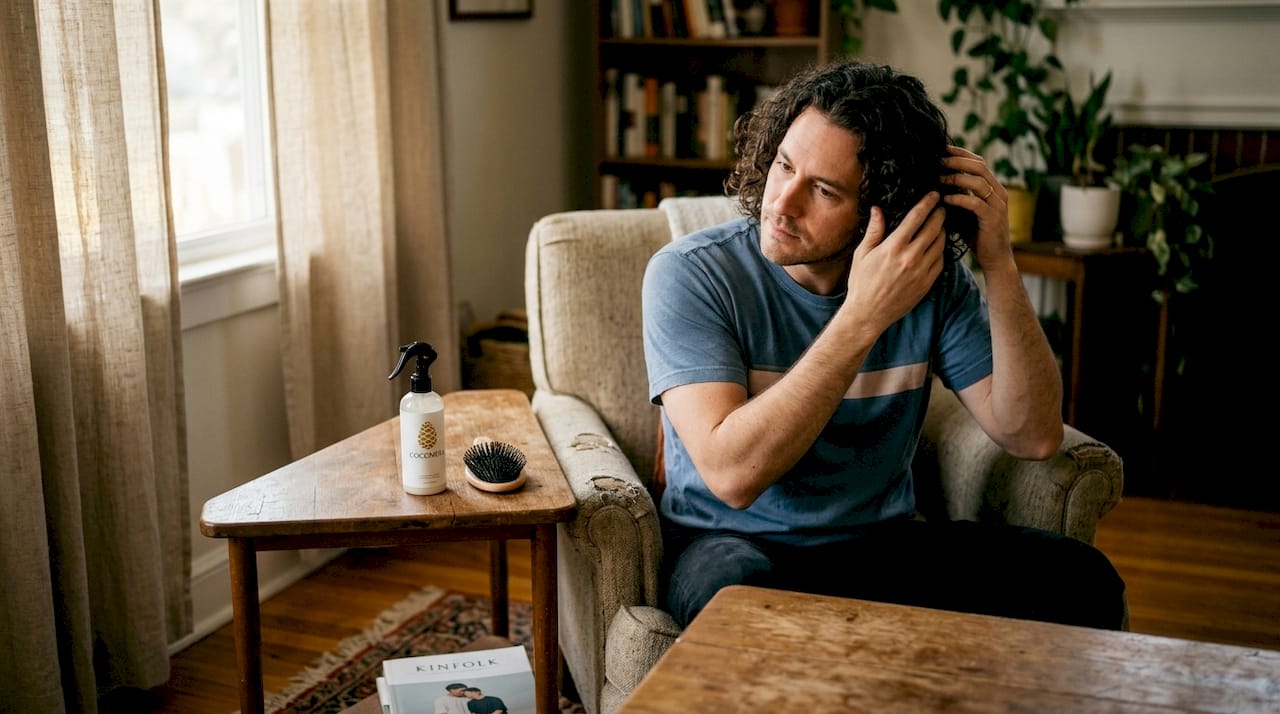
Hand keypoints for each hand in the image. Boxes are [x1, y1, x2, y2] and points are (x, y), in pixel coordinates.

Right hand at [844, 191, 945, 334]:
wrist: (868, 314)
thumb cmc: (861, 283)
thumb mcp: (862, 254)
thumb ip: (874, 231)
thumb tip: (878, 209)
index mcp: (893, 247)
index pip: (916, 218)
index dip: (927, 203)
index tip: (934, 195)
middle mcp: (910, 257)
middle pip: (933, 228)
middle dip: (940, 214)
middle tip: (942, 207)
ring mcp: (921, 271)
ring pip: (940, 244)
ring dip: (943, 231)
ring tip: (941, 224)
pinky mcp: (926, 283)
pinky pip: (940, 261)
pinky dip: (941, 250)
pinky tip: (937, 245)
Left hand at [940, 145, 1010, 267]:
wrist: (995, 258)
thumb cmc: (977, 235)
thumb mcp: (965, 211)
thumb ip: (957, 195)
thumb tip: (935, 182)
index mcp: (993, 187)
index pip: (978, 162)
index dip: (960, 153)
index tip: (941, 149)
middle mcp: (998, 192)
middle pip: (979, 166)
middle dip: (957, 161)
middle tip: (938, 160)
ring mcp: (997, 205)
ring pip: (978, 182)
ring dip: (956, 178)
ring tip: (938, 178)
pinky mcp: (993, 218)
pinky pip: (975, 203)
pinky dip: (959, 198)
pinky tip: (945, 198)